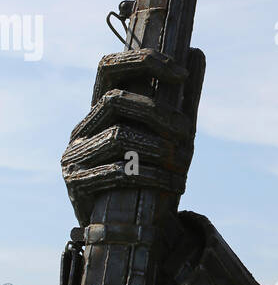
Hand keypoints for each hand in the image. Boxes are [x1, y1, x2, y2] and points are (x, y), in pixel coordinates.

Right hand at [61, 46, 204, 227]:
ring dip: (158, 148)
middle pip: (115, 101)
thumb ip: (181, 100)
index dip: (144, 62)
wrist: (134, 231)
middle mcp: (81, 128)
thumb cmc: (153, 175)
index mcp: (100, 110)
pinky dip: (153, 176)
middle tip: (188, 133)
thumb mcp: (171, 137)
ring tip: (182, 164)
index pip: (110, 67)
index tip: (181, 74)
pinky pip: (117, 172)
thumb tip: (196, 53)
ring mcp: (74, 156)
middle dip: (158, 113)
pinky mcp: (76, 185)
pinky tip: (176, 184)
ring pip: (118, 136)